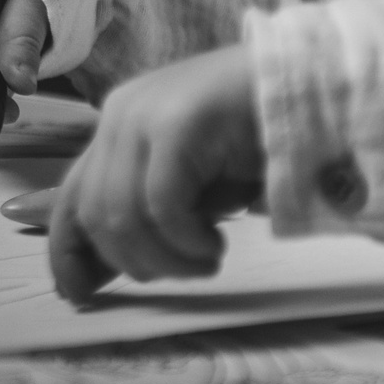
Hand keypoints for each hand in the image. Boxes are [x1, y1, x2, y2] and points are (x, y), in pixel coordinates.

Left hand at [48, 46, 264, 300]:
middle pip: (94, 212)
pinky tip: (216, 243)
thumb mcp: (191, 177)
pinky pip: (163, 205)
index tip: (80, 296)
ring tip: (207, 262)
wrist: (315, 87)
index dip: (68, 252)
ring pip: (124, 215)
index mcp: (119, 121)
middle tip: (183, 273)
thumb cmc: (259, 135)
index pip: (71, 194)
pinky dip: (187, 239)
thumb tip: (104, 268)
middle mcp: (122, 112)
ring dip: (166, 258)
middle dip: (132, 261)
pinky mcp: (177, 124)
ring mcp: (145, 113)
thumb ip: (148, 206)